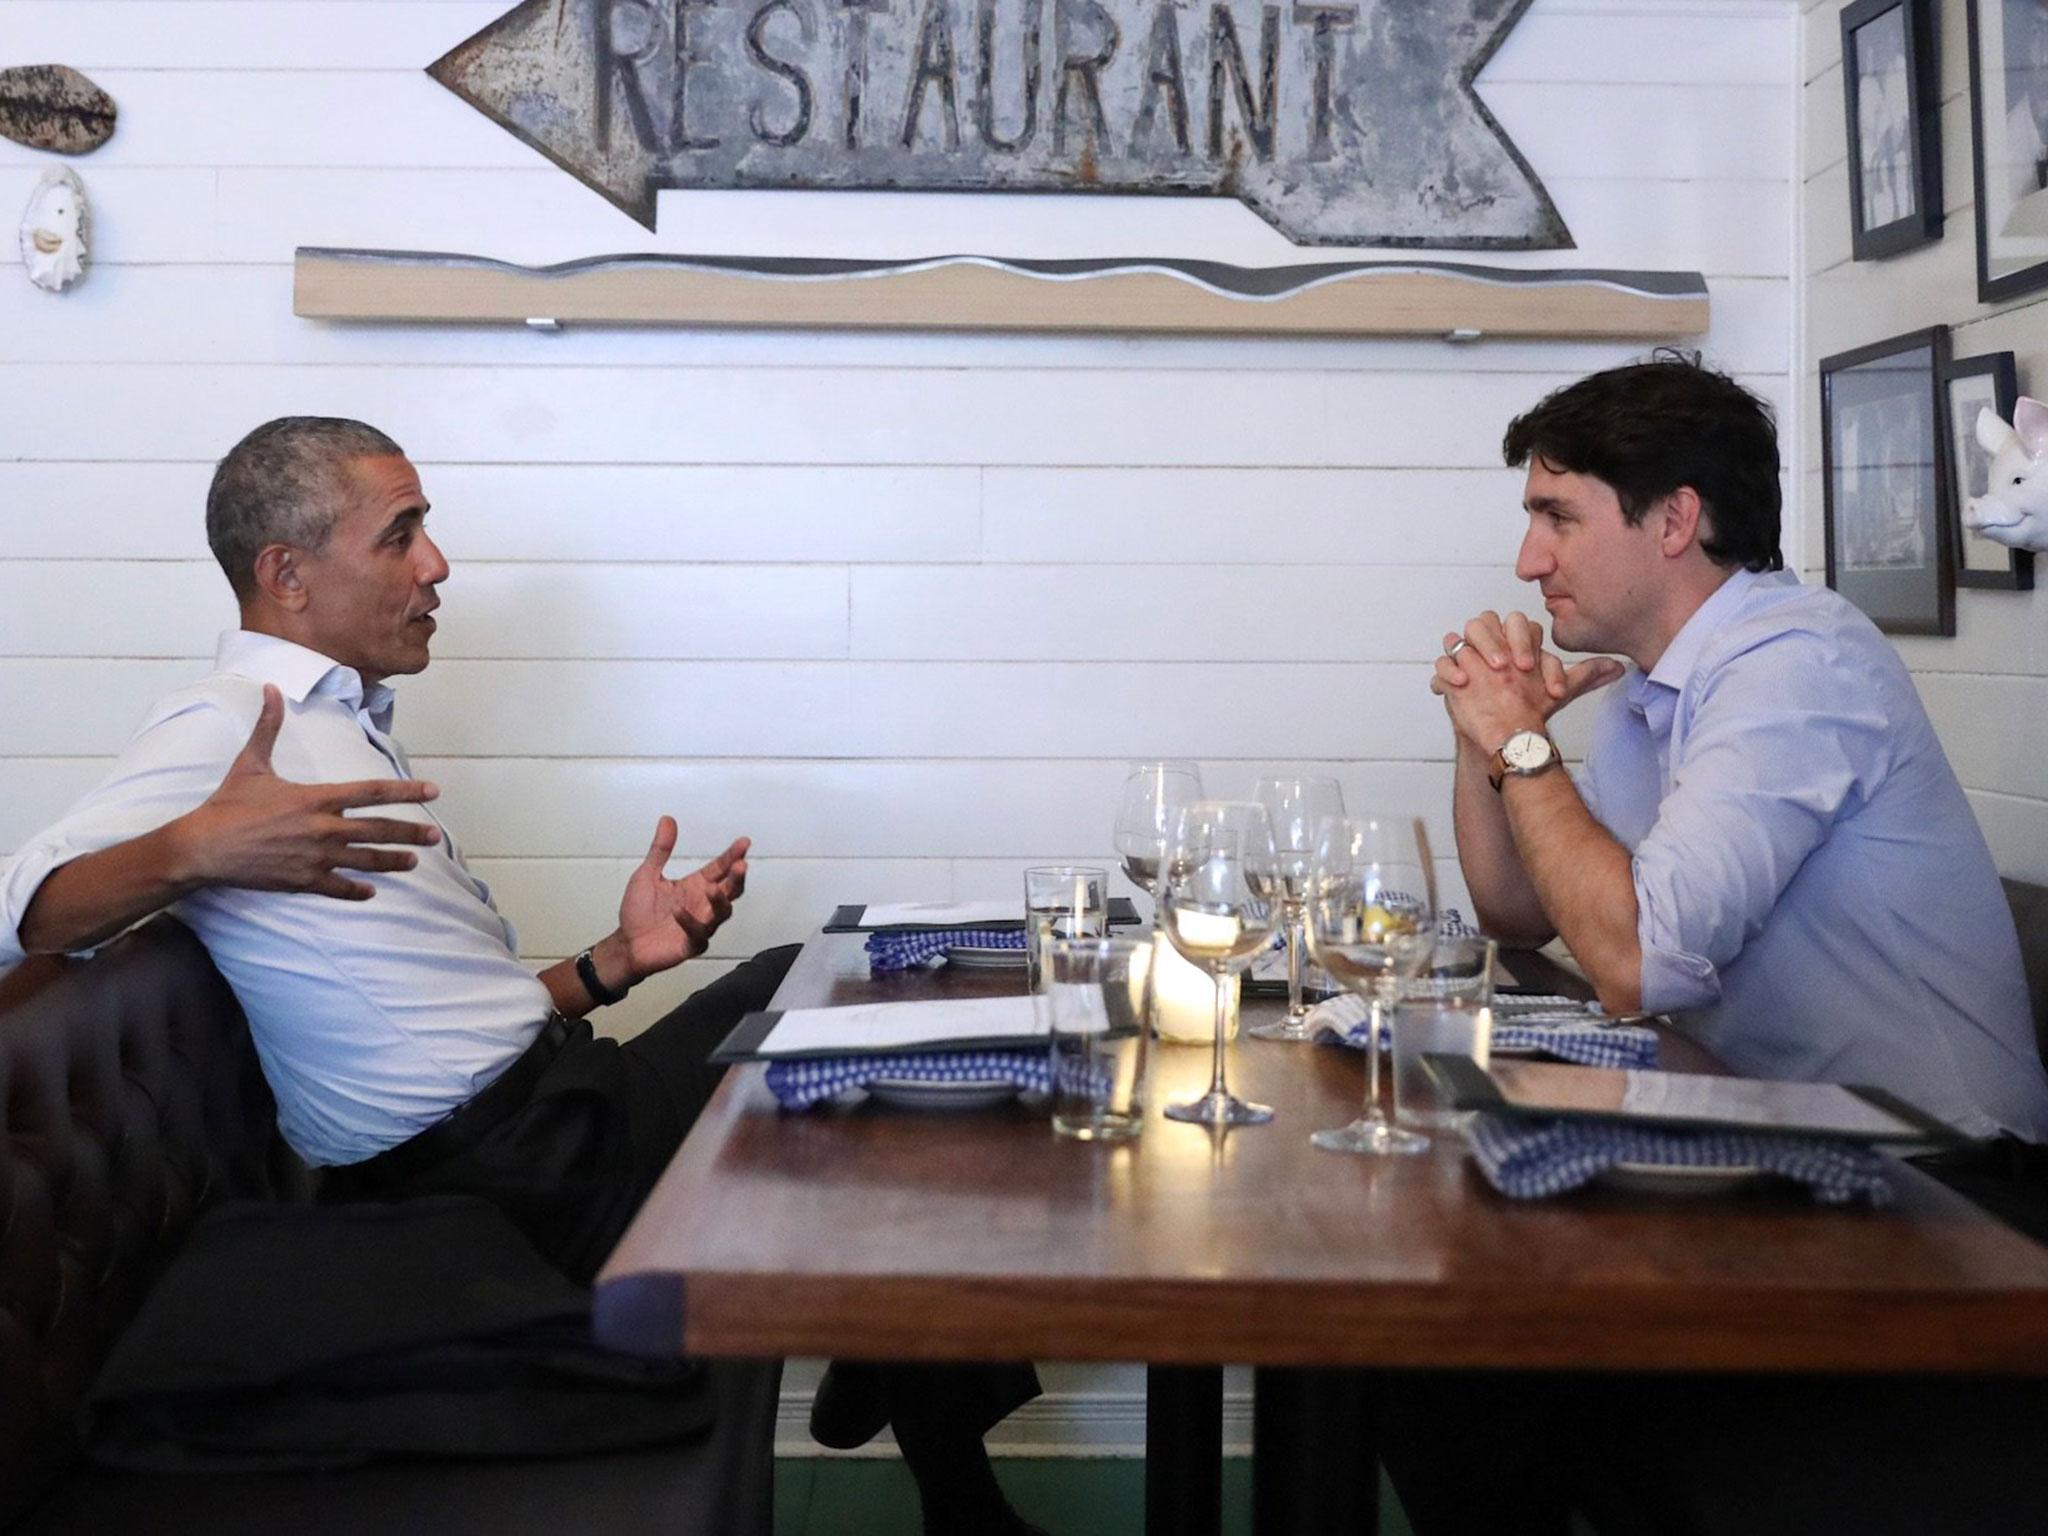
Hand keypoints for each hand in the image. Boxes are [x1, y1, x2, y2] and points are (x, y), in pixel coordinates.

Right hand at [175, 684, 441, 898]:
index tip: (433, 791)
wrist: (203, 846)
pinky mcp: (302, 880)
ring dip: (393, 861)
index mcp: (316, 798)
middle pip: (378, 830)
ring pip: (365, 861)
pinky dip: (356, 891)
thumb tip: (269, 688)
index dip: (406, 790)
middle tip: (435, 836)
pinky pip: (338, 887)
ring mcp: (315, 857)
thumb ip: (268, 726)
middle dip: (411, 833)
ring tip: (415, 862)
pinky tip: (371, 891)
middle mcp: (322, 828)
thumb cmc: (227, 804)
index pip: (373, 791)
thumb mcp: (250, 762)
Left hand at [615, 820, 749, 982]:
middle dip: (737, 878)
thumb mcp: (647, 875)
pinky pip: (698, 934)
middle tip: (741, 865)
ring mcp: (700, 924)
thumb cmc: (639, 911)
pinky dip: (690, 922)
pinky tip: (678, 912)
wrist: (627, 943)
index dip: (733, 855)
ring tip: (712, 888)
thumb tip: (667, 819)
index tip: (744, 842)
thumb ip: (660, 849)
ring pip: (722, 913)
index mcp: (695, 885)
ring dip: (720, 900)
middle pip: (730, 890)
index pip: (720, 868)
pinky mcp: (691, 944)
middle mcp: (703, 904)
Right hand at [1430, 610, 1623, 752]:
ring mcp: (1469, 660)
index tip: (1531, 670)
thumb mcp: (1561, 690)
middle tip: (1509, 667)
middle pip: (1486, 621)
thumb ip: (1586, 675)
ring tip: (1488, 672)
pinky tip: (1462, 685)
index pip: (1519, 625)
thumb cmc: (1530, 707)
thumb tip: (1619, 668)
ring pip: (1459, 635)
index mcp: (1516, 642)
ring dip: (1473, 649)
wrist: (1507, 734)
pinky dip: (1448, 670)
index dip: (1525, 642)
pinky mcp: (1451, 678)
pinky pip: (1441, 664)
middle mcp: (1492, 646)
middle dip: (1497, 641)